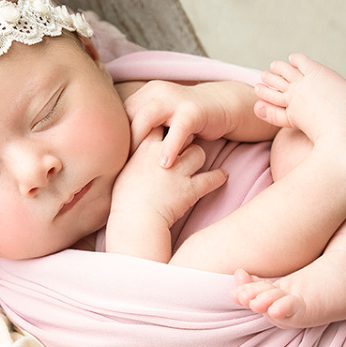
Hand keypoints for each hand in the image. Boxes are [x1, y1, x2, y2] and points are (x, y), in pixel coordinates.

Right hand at [111, 132, 227, 231]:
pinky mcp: (191, 189)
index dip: (166, 127)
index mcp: (145, 149)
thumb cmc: (124, 200)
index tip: (170, 130)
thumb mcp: (123, 172)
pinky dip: (218, 177)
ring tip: (199, 162)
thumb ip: (133, 159)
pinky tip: (223, 176)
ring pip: (199, 153)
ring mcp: (179, 172)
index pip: (159, 125)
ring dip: (199, 157)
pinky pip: (211, 178)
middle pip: (182, 134)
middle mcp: (164, 156)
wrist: (135, 221)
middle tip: (188, 142)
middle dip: (186, 137)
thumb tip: (135, 155)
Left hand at [123, 81, 247, 167]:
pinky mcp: (192, 111)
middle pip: (129, 116)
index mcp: (145, 93)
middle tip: (118, 167)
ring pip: (147, 119)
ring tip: (134, 166)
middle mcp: (156, 92)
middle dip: (123, 142)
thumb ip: (143, 128)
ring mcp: (174, 99)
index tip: (112, 160)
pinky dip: (170, 147)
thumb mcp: (162, 120)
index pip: (122, 115)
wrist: (221, 106)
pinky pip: (178, 129)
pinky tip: (165, 164)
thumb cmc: (187, 120)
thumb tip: (118, 150)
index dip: (117, 137)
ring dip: (139, 142)